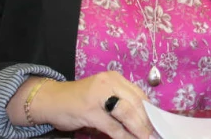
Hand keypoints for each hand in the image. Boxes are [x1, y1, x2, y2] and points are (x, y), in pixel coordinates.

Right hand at [30, 71, 153, 138]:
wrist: (51, 100)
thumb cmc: (79, 100)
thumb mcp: (104, 95)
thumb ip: (121, 102)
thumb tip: (144, 119)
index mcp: (115, 78)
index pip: (139, 95)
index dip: (150, 111)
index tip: (158, 124)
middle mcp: (108, 83)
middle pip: (136, 104)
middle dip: (147, 122)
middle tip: (154, 135)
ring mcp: (99, 96)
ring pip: (126, 114)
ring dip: (138, 129)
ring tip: (146, 138)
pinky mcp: (90, 111)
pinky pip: (112, 126)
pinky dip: (123, 135)